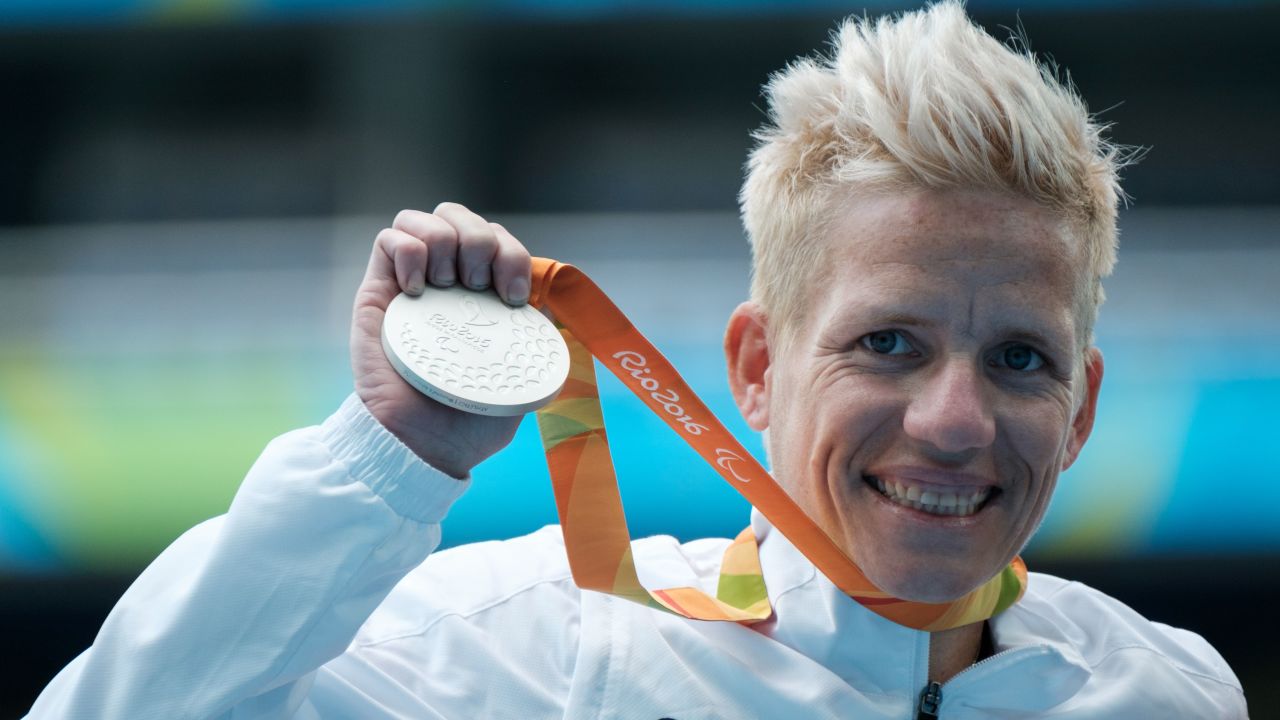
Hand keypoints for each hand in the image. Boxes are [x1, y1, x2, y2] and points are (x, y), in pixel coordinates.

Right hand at [350, 203, 533, 477]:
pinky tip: (418, 291)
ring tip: (444, 287)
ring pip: (428, 219)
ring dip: (445, 242)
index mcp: (484, 298)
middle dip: (480, 239)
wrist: (421, 445)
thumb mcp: (522, 378)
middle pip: (464, 217)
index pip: (500, 241)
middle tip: (479, 286)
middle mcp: (449, 283)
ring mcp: (412, 283)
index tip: (514, 297)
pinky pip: (389, 238)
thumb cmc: (471, 422)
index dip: (513, 255)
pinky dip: (409, 251)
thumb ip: (539, 342)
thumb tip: (557, 308)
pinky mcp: (378, 291)